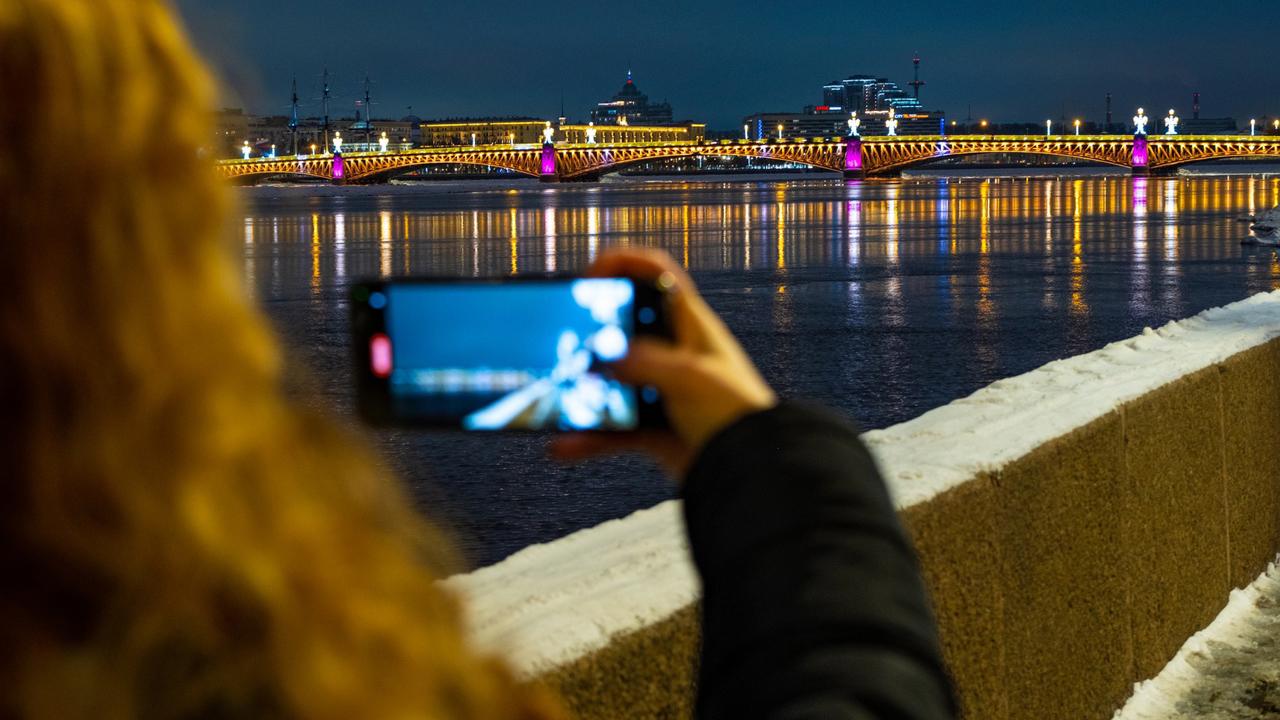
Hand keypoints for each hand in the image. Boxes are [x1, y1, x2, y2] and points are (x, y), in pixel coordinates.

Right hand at [551, 249, 776, 477]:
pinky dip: (588, 436)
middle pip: (624, 326)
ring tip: (558, 394)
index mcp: (691, 325)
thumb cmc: (737, 415)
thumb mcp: (690, 377)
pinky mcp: (653, 427)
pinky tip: (565, 444)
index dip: (624, 263)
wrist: (751, 470)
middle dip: (591, 330)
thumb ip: (645, 362)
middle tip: (563, 335)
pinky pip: (611, 427)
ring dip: (583, 389)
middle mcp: (674, 352)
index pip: (658, 274)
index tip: (590, 274)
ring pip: (611, 380)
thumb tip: (605, 358)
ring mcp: (661, 389)